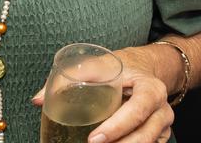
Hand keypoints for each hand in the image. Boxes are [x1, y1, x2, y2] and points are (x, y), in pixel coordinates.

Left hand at [32, 47, 172, 142]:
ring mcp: (162, 125)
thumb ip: (69, 77)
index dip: (117, 127)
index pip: (138, 110)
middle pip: (145, 135)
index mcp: (150, 89)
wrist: (146, 70)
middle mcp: (161, 109)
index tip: (94, 139)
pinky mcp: (158, 136)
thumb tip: (38, 100)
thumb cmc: (121, 67)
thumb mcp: (99, 65)